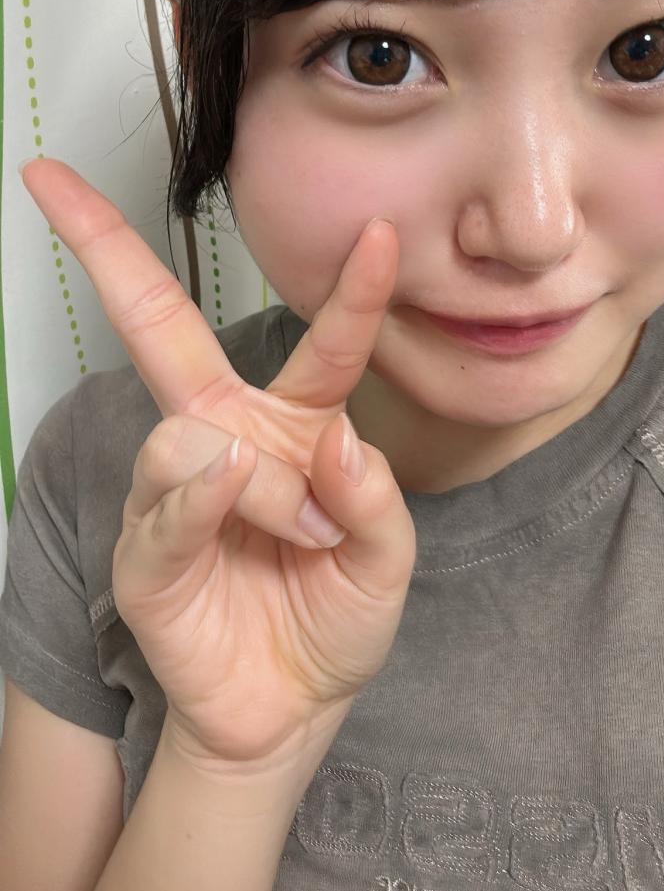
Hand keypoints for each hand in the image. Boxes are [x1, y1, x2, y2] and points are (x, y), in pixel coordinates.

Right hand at [20, 158, 416, 771]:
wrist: (292, 712)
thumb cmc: (334, 618)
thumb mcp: (387, 565)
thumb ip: (376, 502)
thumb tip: (336, 440)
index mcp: (295, 428)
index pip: (323, 345)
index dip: (352, 290)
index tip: (381, 228)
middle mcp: (229, 439)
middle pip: (159, 327)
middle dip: (103, 249)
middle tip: (49, 178)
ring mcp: (180, 491)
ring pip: (193, 435)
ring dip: (266, 484)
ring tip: (309, 535)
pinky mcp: (148, 554)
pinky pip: (165, 504)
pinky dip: (199, 495)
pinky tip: (224, 490)